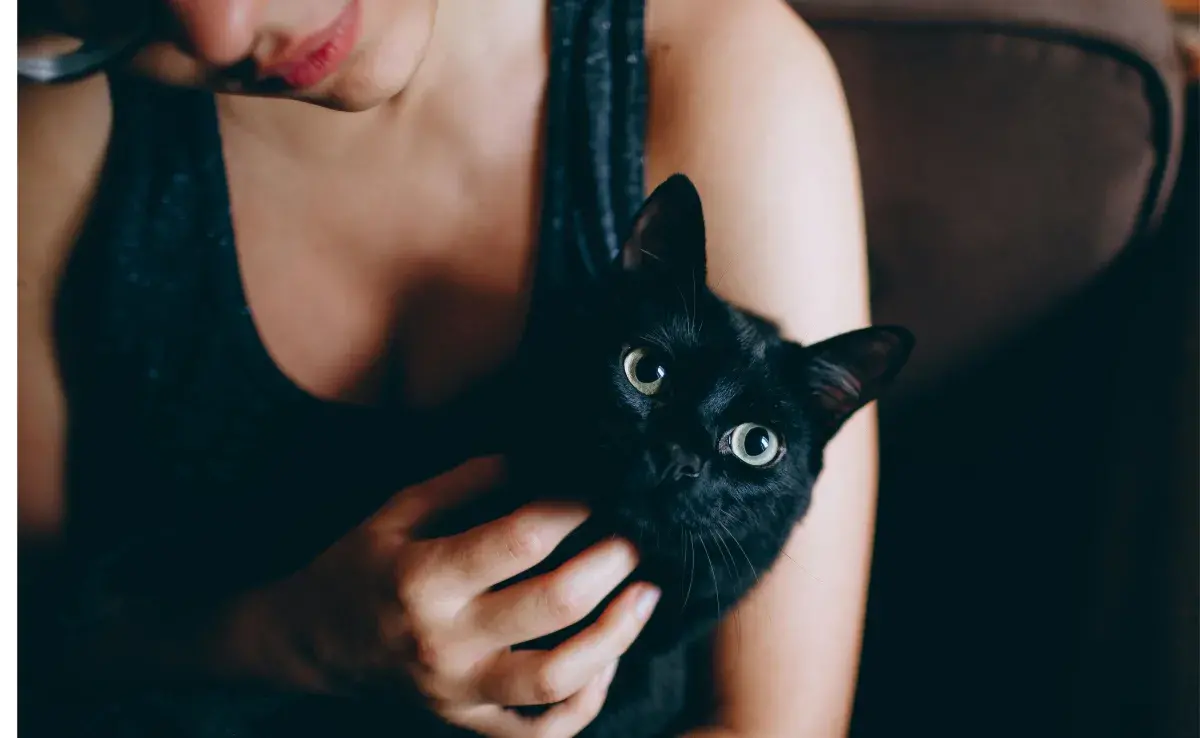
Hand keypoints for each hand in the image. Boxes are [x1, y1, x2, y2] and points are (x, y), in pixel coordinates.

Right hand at [256, 456, 660, 737]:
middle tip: (637, 537)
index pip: (522, 538)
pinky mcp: (471, 722)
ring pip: (559, 679)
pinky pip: (544, 730)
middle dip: (611, 563)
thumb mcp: (398, 509)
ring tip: (645, 595)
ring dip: (617, 635)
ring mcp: (461, 691)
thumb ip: (467, 481)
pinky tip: (608, 660)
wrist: (315, 642)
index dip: (573, 507)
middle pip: (554, 605)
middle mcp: (445, 640)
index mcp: (425, 577)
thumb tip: (539, 458)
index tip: (598, 488)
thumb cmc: (363, 565)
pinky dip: (588, 699)